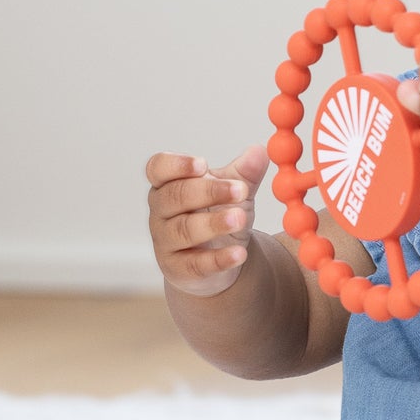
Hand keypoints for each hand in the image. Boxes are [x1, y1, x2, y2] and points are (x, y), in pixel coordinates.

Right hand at [145, 145, 268, 296]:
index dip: (176, 165)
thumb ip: (245, 173)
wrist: (219, 259)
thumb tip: (261, 151)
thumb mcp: (235, 193)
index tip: (203, 163)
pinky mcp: (178, 269)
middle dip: (207, 192)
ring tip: (241, 218)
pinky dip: (218, 259)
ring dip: (213, 224)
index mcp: (168, 185)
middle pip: (174, 197)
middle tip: (240, 189)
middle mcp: (160, 212)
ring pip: (183, 231)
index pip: (158, 168)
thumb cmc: (220, 215)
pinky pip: (195, 264)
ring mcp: (166, 242)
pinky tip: (239, 254)